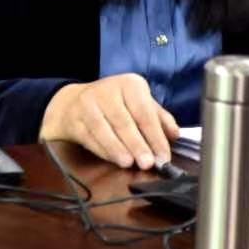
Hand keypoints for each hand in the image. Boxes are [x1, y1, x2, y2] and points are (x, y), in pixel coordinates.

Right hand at [40, 73, 179, 169]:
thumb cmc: (114, 105)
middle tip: (148, 163)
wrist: (73, 103)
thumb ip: (159, 118)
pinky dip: (102, 150)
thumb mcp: (139, 104)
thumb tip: (175, 135)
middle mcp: (108, 90)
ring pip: (104, 129)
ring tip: (129, 163)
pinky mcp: (74, 119)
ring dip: (117, 148)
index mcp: (129, 84)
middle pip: (124, 121)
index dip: (155, 136)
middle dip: (137, 144)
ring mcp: (88, 104)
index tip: (164, 156)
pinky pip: (89, 137)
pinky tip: (113, 159)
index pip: (144, 112)